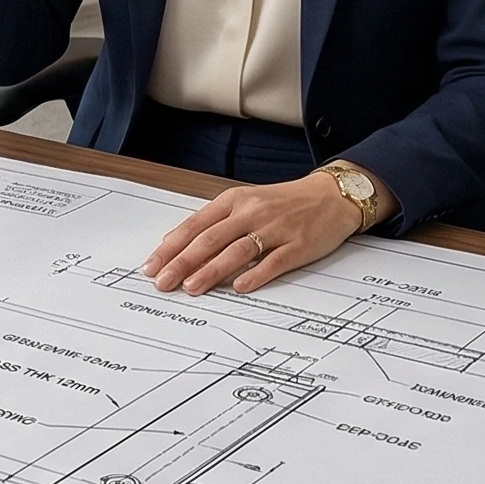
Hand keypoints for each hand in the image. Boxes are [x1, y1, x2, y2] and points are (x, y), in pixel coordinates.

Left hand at [142, 172, 368, 294]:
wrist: (332, 195)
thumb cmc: (284, 202)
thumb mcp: (246, 203)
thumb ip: (215, 222)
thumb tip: (177, 243)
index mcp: (235, 201)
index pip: (196, 225)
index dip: (172, 247)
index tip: (152, 266)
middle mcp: (252, 212)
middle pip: (211, 239)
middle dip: (183, 262)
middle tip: (163, 282)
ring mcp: (276, 228)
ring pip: (238, 251)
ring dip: (212, 270)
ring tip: (192, 288)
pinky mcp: (298, 245)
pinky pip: (274, 262)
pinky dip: (256, 275)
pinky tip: (239, 288)